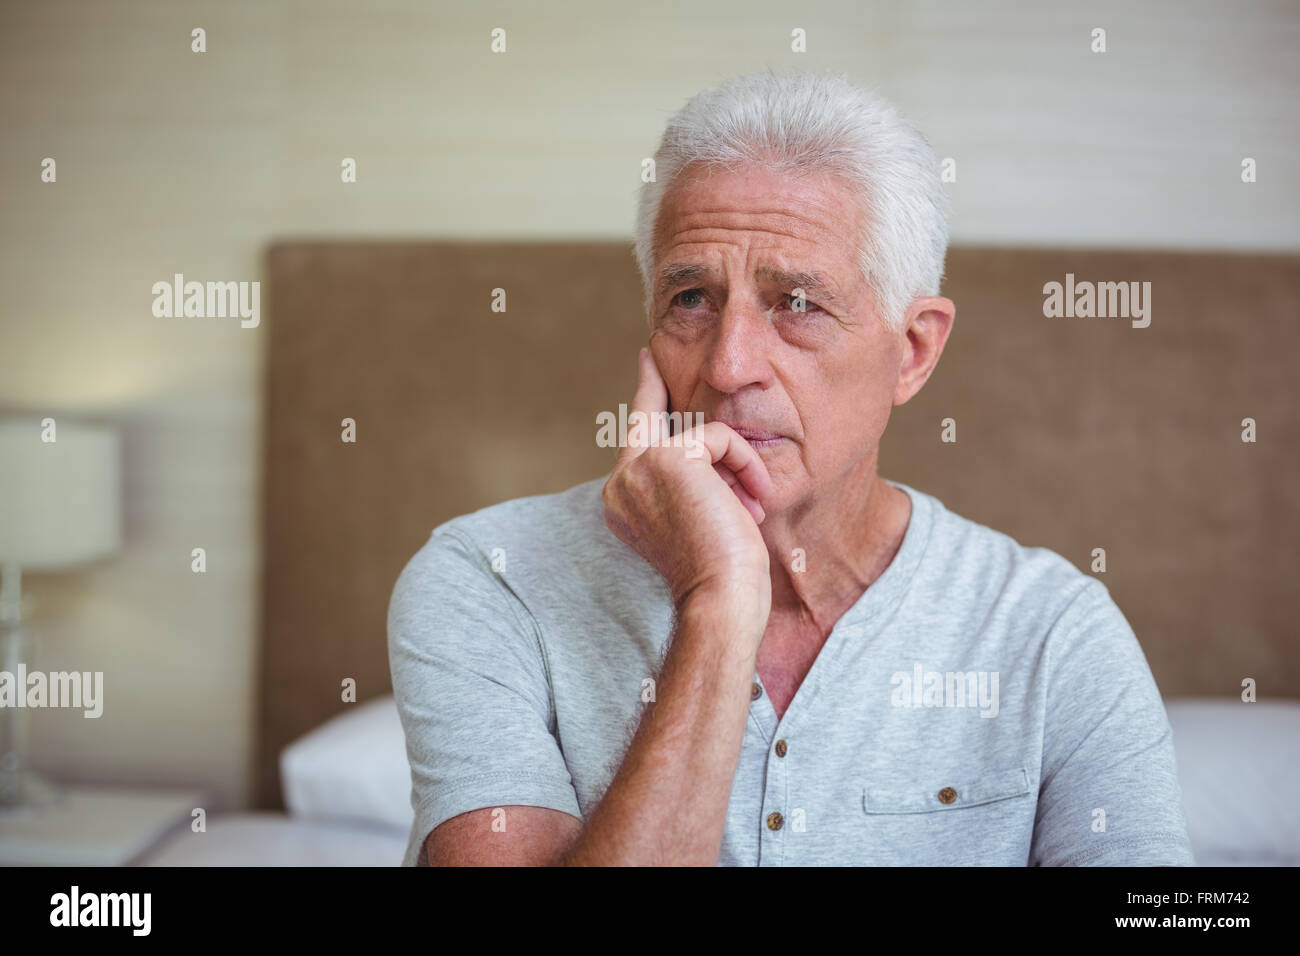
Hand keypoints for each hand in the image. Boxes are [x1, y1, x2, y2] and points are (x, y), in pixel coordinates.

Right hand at [602, 347, 773, 623]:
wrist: (721, 599)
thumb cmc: (723, 575)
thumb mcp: (700, 521)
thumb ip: (691, 484)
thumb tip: (705, 447)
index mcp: (624, 502)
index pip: (635, 438)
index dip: (643, 396)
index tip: (646, 362)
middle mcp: (621, 484)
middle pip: (646, 414)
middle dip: (653, 383)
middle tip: (649, 351)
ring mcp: (639, 468)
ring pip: (700, 432)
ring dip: (737, 465)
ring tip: (750, 507)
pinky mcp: (667, 458)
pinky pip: (720, 436)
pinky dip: (746, 465)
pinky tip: (752, 504)